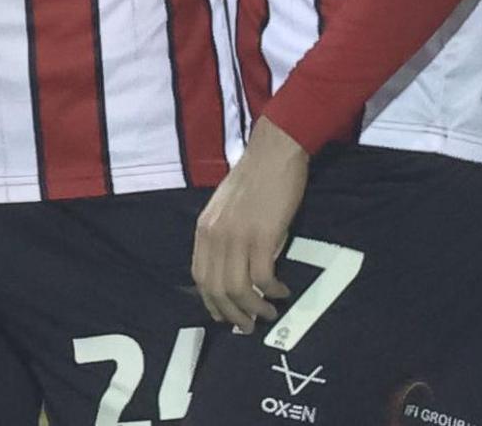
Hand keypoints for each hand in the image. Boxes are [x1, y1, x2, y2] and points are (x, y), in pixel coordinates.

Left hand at [191, 118, 306, 332]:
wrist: (272, 154)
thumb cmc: (254, 180)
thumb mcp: (226, 210)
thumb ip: (224, 237)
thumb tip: (233, 270)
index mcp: (204, 229)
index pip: (199, 277)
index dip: (211, 302)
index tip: (225, 316)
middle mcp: (215, 235)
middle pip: (216, 289)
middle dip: (232, 314)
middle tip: (249, 326)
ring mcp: (237, 236)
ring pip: (238, 288)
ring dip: (254, 308)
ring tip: (269, 313)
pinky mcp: (262, 235)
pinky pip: (263, 276)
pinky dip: (272, 290)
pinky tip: (282, 291)